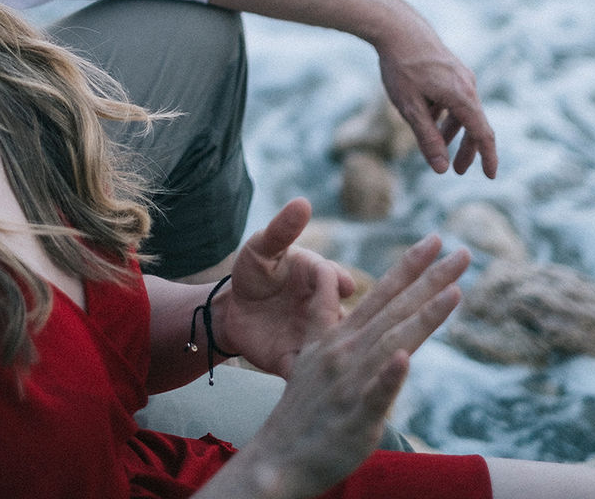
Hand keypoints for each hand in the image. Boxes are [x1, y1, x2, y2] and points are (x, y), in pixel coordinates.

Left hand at [212, 199, 354, 377]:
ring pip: (336, 352)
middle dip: (360, 325)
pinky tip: (319, 393)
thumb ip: (282, 229)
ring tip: (349, 366)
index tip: (343, 285)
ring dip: (343, 360)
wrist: (233, 311)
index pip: (335, 279)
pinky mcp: (297, 362)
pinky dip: (317, 385)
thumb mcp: (262, 247)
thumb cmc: (254, 271)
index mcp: (319, 278)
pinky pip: (311, 377)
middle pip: (347, 319)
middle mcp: (325, 310)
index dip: (338, 282)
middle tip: (362, 330)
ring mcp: (313, 338)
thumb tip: (303, 202)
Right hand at [252, 233, 469, 498]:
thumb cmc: (302, 407)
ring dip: (422, 317)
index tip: (436, 239)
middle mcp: (349, 351)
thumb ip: (321, 310)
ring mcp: (351, 382)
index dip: (410, 266)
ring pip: (393, 342)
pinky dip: (388, 376)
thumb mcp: (310, 350)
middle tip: (461, 252)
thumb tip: (324, 270)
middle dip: (430, 279)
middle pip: (396, 309)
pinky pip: (374, 394)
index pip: (382, 293)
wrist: (278, 456)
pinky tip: (404, 359)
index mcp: (342, 336)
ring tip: (453, 292)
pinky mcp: (354, 417)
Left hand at [377, 25, 497, 177]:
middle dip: (466, 149)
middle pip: (474, 124)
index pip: (483, 134)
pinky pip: (454, 96)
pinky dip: (445, 111)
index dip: (487, 157)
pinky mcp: (451, 67)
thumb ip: (427, 139)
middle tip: (458, 170)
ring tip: (436, 143)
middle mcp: (467, 85)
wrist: (396, 26)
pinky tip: (428, 114)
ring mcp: (460, 74)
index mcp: (462, 96)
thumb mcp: (410, 108)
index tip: (491, 176)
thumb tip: (442, 169)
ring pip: (462, 109)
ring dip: (453, 130)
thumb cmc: (401, 67)